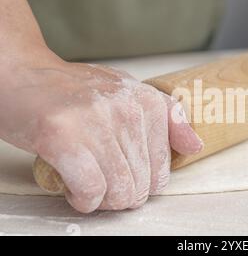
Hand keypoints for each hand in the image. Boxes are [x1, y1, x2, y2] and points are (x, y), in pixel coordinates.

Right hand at [0, 59, 202, 212]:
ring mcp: (96, 122)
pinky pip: (91, 190)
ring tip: (88, 182)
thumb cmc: (75, 92)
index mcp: (148, 101)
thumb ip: (167, 120)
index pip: (162, 171)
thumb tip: (195, 147)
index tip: (122, 173)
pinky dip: (84, 199)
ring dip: (101, 200)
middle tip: (101, 180)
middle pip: (141, 185)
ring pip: (119, 192)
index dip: (140, 183)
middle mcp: (127, 109)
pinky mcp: (64, 137)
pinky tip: (74, 188)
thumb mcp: (129, 94)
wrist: (24, 75)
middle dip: (120, 195)